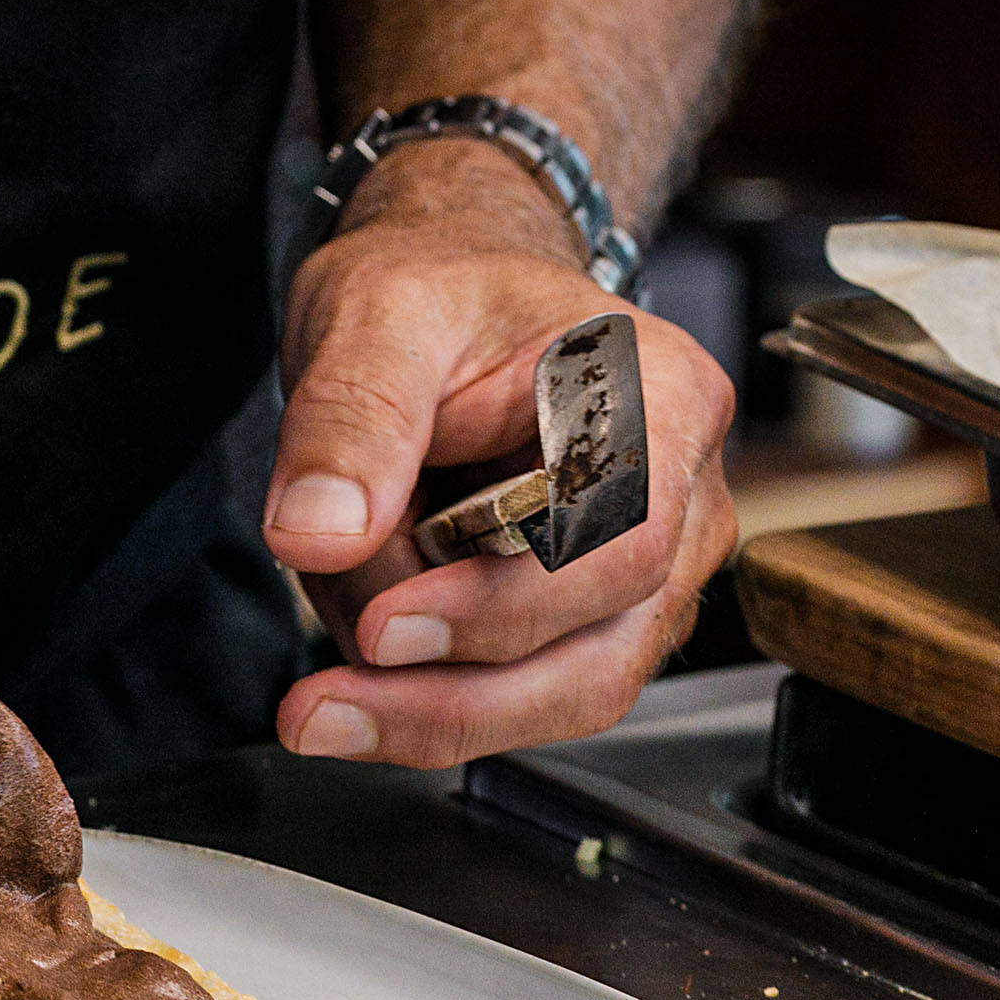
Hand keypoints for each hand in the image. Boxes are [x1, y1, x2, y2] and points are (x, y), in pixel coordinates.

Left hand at [263, 140, 739, 767]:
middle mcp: (682, 496)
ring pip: (566, 696)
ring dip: (430, 706)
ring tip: (320, 686)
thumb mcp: (372, 318)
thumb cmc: (438, 294)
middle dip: (451, 692)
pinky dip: (429, 703)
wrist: (448, 302)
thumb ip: (349, 421)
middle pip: (600, 652)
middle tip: (320, 701)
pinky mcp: (594, 623)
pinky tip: (350, 682)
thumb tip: (317, 536)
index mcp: (660, 397)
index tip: (380, 627)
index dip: (500, 608)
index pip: (617, 542)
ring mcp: (650, 572)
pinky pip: (528, 699)